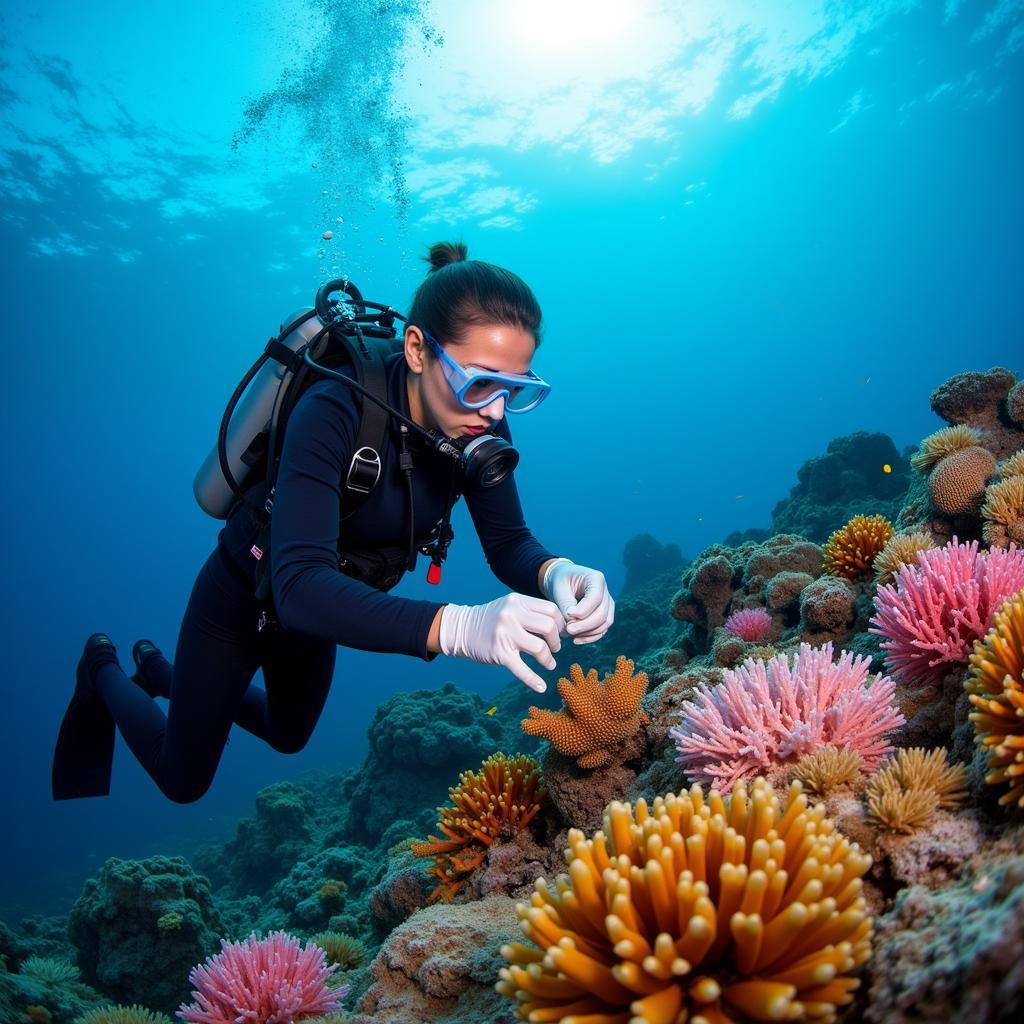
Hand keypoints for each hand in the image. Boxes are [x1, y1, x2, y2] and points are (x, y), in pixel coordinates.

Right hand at [439, 594, 564, 692]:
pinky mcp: (499, 653)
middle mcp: (511, 615)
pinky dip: (533, 680)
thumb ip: (531, 612)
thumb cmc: (491, 620)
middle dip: (556, 641)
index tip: (560, 633)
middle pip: (549, 627)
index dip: (560, 624)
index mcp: (517, 601)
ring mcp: (505, 634)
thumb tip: (560, 626)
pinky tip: (541, 687)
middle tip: (555, 648)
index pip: (551, 610)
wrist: (462, 629)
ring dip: (548, 659)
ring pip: (540, 648)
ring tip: (549, 663)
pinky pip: (521, 669)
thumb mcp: (510, 606)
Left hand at [541, 559, 613, 643]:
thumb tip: (572, 623)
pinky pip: (601, 630)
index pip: (595, 598)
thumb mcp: (559, 588)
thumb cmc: (560, 581)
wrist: (561, 582)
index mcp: (596, 579)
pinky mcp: (603, 616)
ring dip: (587, 633)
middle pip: (602, 614)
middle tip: (567, 629)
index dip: (583, 610)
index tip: (568, 614)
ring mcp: (607, 605)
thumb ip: (566, 604)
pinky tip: (575, 640)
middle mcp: (605, 592)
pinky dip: (589, 637)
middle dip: (584, 625)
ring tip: (569, 633)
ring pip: (604, 624)